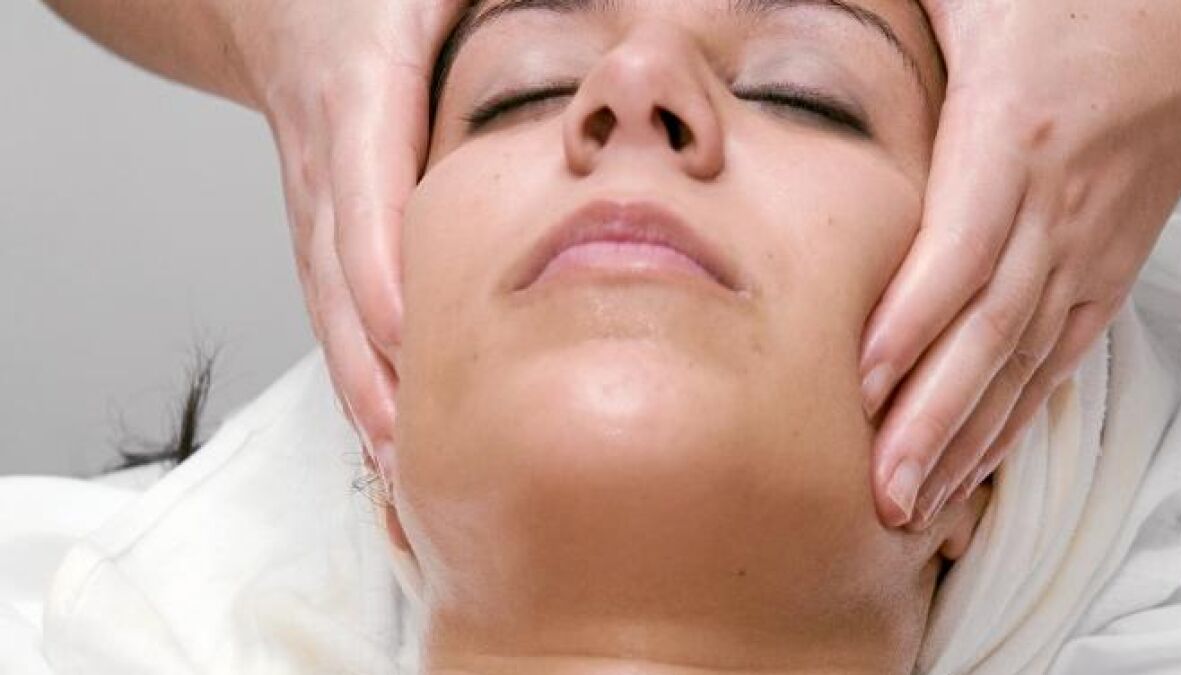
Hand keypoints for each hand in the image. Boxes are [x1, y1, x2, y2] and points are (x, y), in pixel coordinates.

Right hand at [225, 0, 466, 464]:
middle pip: (338, 279)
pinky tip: (392, 438)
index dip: (380, 272)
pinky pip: (335, 314)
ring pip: (331, 312)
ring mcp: (318, 209)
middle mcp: (328, 165)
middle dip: (373, 370)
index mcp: (358, 95)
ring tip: (406, 475)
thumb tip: (600, 44)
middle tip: (417, 449)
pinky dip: (359, 379)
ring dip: (364, 394)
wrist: (284, 7)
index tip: (408, 342)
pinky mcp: (324, 237)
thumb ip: (492, 8)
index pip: (363, 194)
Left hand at [862, 0, 1180, 528]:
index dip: (913, 320)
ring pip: (1025, 359)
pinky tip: (975, 462)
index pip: (961, 248)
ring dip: (969, 437)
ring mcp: (1087, 244)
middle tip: (881, 490)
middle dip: (934, 417)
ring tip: (914, 504)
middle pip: (989, 328)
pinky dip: (1015, 414)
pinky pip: (1059, 355)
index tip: (861, 382)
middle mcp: (1057, 204)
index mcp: (1015, 134)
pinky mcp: (1105, 266)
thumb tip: (788, 15)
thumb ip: (894, 9)